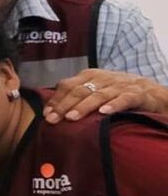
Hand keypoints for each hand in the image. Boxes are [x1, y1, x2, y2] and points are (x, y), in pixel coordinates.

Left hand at [44, 69, 167, 123]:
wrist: (150, 90)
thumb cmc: (115, 92)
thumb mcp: (94, 89)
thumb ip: (75, 96)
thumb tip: (50, 111)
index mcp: (90, 75)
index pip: (68, 85)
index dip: (56, 100)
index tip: (46, 114)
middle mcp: (103, 78)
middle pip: (80, 91)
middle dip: (64, 106)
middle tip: (53, 119)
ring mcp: (120, 85)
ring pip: (98, 95)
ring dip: (83, 107)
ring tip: (71, 118)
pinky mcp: (136, 94)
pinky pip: (123, 99)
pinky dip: (113, 105)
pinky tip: (103, 113)